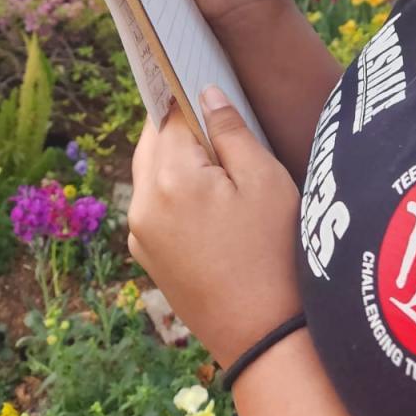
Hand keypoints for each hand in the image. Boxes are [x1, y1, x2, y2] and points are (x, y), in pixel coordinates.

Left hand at [127, 88, 302, 365]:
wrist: (265, 336)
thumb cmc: (275, 251)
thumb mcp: (264, 180)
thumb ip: (231, 130)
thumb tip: (205, 93)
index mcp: (169, 178)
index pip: (171, 114)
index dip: (191, 95)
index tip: (206, 79)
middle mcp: (142, 204)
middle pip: (153, 142)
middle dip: (181, 126)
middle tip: (221, 120)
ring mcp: (140, 235)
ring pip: (151, 173)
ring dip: (177, 158)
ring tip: (222, 163)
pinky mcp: (147, 257)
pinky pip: (154, 205)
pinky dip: (174, 190)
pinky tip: (211, 199)